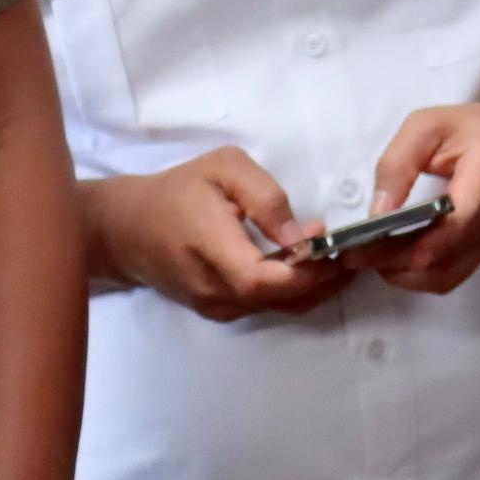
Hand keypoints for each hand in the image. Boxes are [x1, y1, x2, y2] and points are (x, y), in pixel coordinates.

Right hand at [80, 149, 355, 322]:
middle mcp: (212, 288)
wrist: (127, 228)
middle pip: (278, 300)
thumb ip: (266, 197)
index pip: (262, 280)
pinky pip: (264, 307)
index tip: (333, 248)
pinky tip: (310, 268)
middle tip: (353, 253)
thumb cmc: (178, 191)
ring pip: (276, 308)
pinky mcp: (217, 310)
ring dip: (314, 288)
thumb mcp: (225, 169)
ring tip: (339, 258)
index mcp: (211, 248)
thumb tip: (303, 236)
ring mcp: (214, 305)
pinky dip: (293, 291)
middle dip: (323, 280)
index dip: (305, 271)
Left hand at [365, 99, 479, 294]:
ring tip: (368, 259)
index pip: (465, 216)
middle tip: (353, 255)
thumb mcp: (426, 126)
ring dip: (404, 274)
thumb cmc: (468, 128)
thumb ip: (399, 164)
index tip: (389, 250)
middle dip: (395, 260)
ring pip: (446, 274)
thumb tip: (378, 213)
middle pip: (447, 253)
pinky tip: (393, 260)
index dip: (431, 240)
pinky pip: (450, 275)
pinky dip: (418, 276)